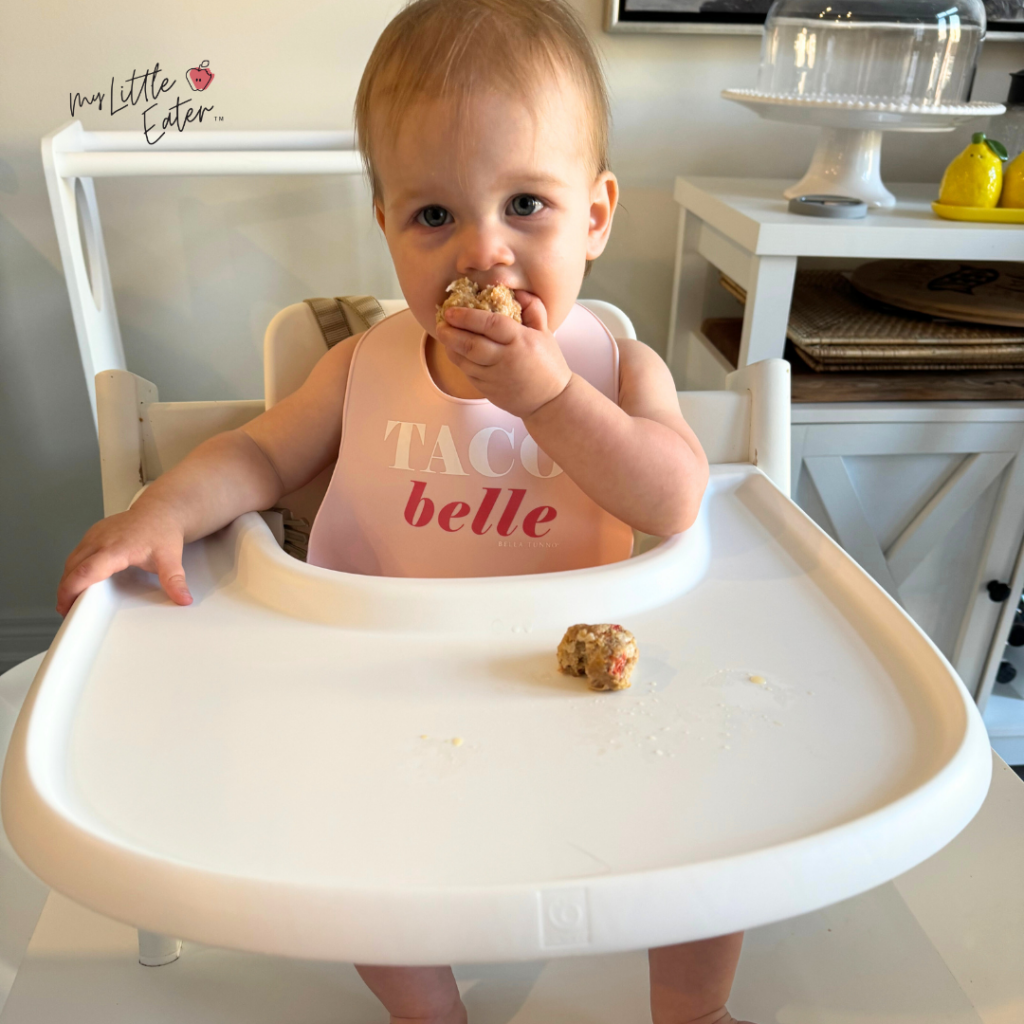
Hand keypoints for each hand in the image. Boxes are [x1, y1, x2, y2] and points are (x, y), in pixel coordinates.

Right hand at [56, 501, 191, 616]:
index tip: (68, 607)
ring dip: (67, 581)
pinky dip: (72, 570)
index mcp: (116, 548)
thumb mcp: (171, 558)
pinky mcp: (92, 535)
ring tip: (71, 601)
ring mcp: (93, 535)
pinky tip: (78, 582)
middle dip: (65, 591)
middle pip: (72, 568)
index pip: (87, 570)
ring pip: (71, 561)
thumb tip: (183, 598)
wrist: (160, 511)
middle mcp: (100, 540)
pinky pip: (76, 554)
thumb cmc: (162, 531)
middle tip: (68, 611)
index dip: (73, 590)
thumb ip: (174, 580)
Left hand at [435, 291, 572, 418]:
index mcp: (521, 341)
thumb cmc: (548, 364)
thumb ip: (533, 308)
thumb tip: (515, 291)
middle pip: (472, 344)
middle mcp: (506, 359)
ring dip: (451, 347)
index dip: (468, 316)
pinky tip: (454, 351)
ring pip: (465, 361)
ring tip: (444, 335)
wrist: (550, 401)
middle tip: (441, 323)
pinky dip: (459, 361)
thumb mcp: (546, 333)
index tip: (452, 310)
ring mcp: (495, 377)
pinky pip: (468, 374)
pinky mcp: (488, 390)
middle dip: (451, 333)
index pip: (490, 324)